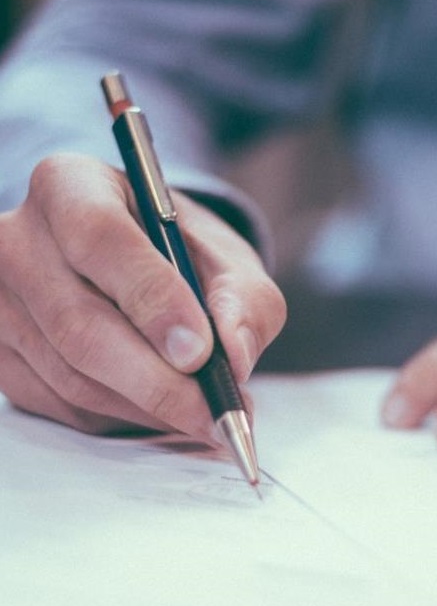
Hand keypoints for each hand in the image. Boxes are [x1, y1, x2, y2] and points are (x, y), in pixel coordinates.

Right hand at [0, 152, 285, 437]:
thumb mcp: (229, 262)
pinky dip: (122, 418)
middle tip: (214, 412)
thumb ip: (244, 302)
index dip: (151, 300)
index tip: (200, 351)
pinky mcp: (0, 358)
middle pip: (77, 324)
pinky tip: (162, 411)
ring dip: (147, 408)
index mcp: (70, 187)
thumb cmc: (184, 258)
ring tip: (204, 416)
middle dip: (157, 381)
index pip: (98, 238)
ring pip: (71, 376)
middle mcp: (18, 240)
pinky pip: (62, 406)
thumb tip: (234, 357)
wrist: (144, 272)